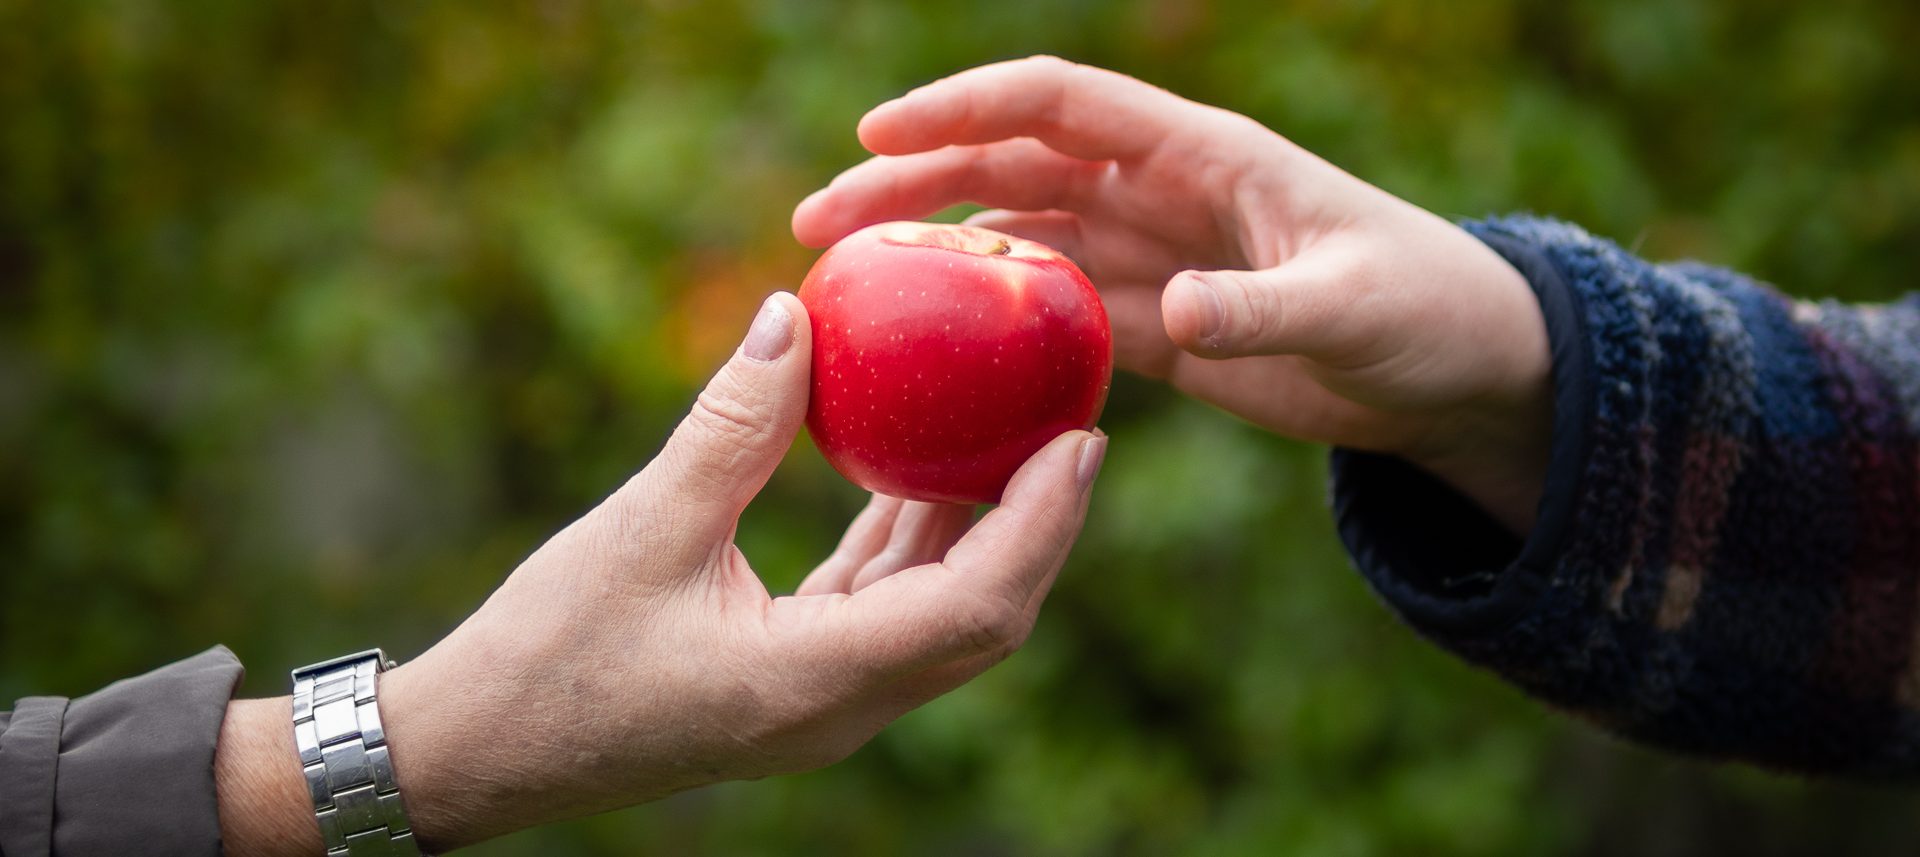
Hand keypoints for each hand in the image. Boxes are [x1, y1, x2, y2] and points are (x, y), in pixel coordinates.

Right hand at [216, 292, 1106, 853]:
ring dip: (975, 534)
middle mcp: (838, 707)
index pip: (977, 607)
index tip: (1081, 439)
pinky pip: (879, 614)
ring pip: (935, 618)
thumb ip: (734, 424)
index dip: (1043, 524)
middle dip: (1037, 528)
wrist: (480, 750)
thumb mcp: (645, 526)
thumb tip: (796, 315)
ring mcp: (817, 703)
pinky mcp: (790, 684)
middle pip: (981, 620)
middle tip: (1067, 428)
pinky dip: (906, 546)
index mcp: (815, 681)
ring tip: (1006, 434)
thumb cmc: (550, 651)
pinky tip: (908, 474)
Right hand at [793, 56, 1551, 531]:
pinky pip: (1050, 318)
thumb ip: (1265, 309)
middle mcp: (1155, 193)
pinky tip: (929, 362)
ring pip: (1012, 241)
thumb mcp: (1352, 307)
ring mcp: (1147, 258)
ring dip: (931, 259)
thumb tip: (1177, 314)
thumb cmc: (1422, 309)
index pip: (1057, 104)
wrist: (1454, 369)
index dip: (962, 108)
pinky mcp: (1153, 325)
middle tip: (815, 225)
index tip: (875, 138)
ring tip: (846, 291)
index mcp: (1197, 152)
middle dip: (908, 184)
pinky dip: (988, 333)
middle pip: (1006, 166)